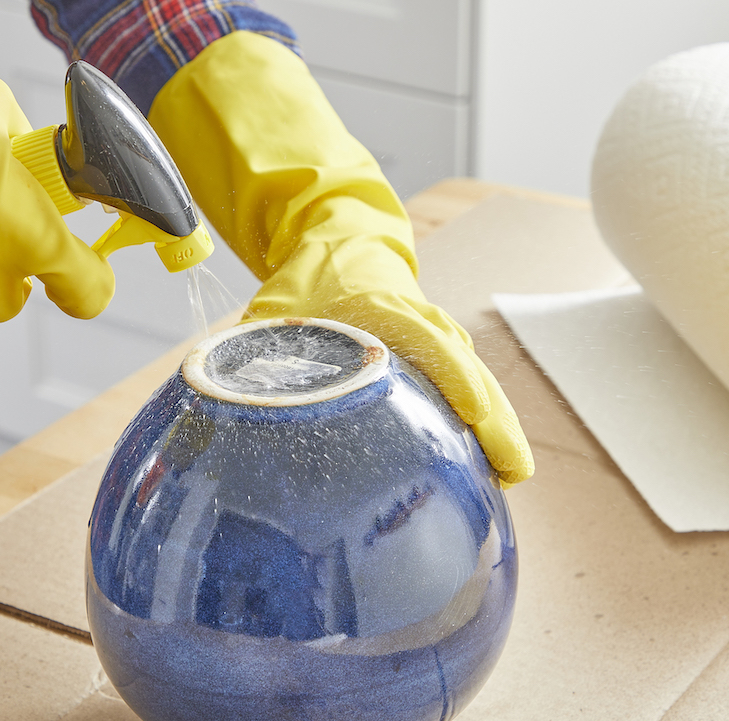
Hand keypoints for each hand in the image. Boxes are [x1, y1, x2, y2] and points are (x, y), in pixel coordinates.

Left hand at [148, 32, 532, 485]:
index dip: (459, 385)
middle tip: (513, 474)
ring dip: (495, 426)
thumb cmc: (312, 272)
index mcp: (389, 310)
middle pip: (473, 374)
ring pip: (477, 383)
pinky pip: (466, 388)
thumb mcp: (275, 307)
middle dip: (496, 423)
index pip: (435, 347)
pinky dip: (481, 421)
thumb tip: (215, 400)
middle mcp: (425, 324)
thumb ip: (252, 349)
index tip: (478, 422)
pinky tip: (484, 465)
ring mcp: (437, 338)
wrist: (339, 234)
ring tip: (506, 479)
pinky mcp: (437, 354)